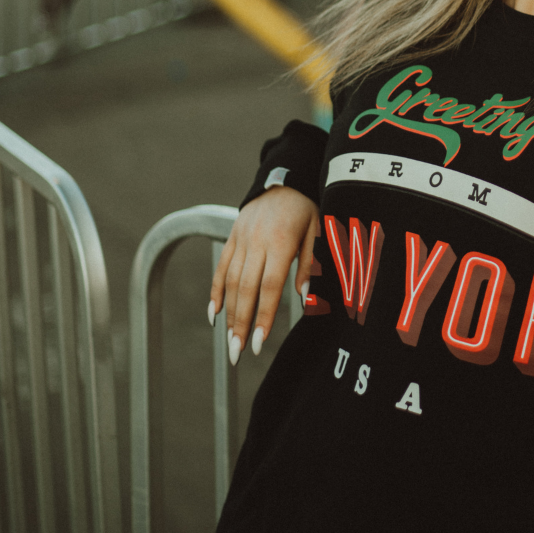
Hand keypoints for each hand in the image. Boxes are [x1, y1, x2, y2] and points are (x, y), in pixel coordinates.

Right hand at [208, 186, 317, 364]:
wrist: (286, 178)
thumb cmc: (308, 209)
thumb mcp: (319, 231)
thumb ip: (310, 264)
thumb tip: (304, 298)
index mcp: (281, 242)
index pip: (269, 287)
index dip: (263, 316)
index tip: (257, 343)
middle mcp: (257, 242)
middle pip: (245, 289)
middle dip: (240, 324)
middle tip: (236, 354)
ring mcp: (241, 239)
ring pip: (229, 281)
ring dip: (228, 315)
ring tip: (228, 342)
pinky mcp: (232, 236)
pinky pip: (221, 267)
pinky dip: (215, 292)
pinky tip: (214, 315)